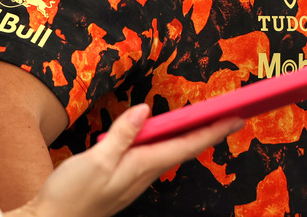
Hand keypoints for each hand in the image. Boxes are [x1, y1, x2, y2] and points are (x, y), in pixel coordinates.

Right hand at [5, 104, 243, 216]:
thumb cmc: (71, 195)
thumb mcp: (96, 160)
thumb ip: (122, 134)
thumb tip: (145, 110)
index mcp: (140, 165)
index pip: (185, 145)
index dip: (212, 131)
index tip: (235, 118)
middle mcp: (143, 173)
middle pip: (182, 149)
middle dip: (207, 132)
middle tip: (229, 115)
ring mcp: (134, 178)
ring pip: (169, 153)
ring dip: (188, 137)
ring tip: (203, 121)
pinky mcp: (123, 179)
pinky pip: (152, 157)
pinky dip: (165, 143)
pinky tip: (161, 136)